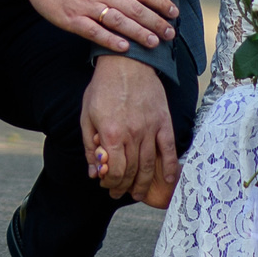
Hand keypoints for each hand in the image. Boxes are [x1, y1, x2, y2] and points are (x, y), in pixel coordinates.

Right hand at [0, 0, 176, 53]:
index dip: (160, 2)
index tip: (174, 13)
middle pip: (135, 8)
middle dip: (155, 22)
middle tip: (170, 34)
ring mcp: (87, 6)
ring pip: (119, 21)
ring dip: (139, 33)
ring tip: (154, 43)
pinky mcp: (72, 19)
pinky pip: (95, 32)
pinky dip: (111, 40)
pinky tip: (124, 48)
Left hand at [81, 55, 178, 205]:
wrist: (127, 63)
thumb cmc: (103, 88)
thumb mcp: (87, 115)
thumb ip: (91, 146)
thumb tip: (93, 172)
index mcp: (112, 134)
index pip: (115, 171)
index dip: (110, 182)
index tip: (106, 185)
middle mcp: (133, 135)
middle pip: (132, 172)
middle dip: (124, 187)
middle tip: (119, 193)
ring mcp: (151, 130)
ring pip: (150, 166)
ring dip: (144, 184)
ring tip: (137, 193)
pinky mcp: (164, 123)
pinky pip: (170, 151)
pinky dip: (170, 169)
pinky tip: (168, 181)